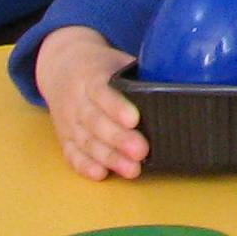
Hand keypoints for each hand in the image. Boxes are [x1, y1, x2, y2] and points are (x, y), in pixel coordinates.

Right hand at [37, 26, 147, 179]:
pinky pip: (71, 154)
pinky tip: (101, 174)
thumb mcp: (115, 61)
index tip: (134, 119)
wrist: (61, 67)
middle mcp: (76, 101)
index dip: (116, 107)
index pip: (102, 92)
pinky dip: (84, 166)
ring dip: (108, 158)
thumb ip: (138, 75)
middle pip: (95, 122)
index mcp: (91, 78)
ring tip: (132, 170)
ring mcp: (68, 122)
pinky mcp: (64, 138)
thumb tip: (175, 84)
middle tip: (141, 151)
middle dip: (118, 139)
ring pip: (86, 141)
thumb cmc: (98, 66)